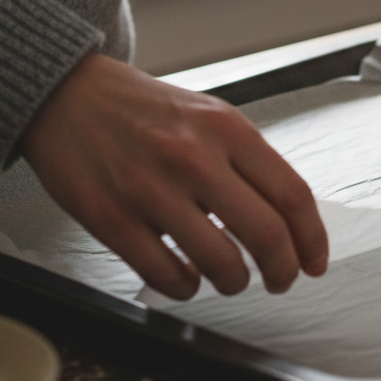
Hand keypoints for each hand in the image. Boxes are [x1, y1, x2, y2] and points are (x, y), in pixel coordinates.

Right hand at [21, 53, 328, 299]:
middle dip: (283, 271)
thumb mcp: (208, 114)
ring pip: (220, 264)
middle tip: (280, 280)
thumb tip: (287, 219)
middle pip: (267, 235)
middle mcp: (194, 156)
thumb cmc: (141, 108)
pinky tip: (185, 277)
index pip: (292, 195)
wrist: (66, 93)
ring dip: (234, 283)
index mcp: (227, 128)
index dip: (312, 240)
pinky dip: (185, 287)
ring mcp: (150, 189)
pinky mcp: (110, 218)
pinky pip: (165, 275)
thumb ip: (247, 160)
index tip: (314, 261)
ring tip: (229, 278)